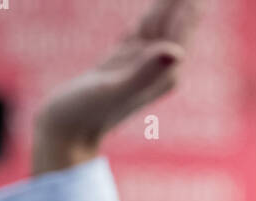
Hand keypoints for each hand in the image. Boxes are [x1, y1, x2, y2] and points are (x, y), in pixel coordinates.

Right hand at [32, 0, 204, 174]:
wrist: (66, 132)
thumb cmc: (86, 113)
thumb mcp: (113, 88)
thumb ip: (143, 71)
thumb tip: (175, 51)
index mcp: (163, 73)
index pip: (182, 30)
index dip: (190, 6)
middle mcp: (158, 69)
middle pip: (176, 25)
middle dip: (183, 3)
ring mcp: (141, 65)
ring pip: (161, 25)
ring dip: (169, 5)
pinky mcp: (124, 63)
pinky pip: (143, 32)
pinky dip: (152, 16)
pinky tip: (156, 10)